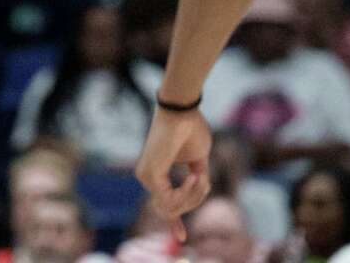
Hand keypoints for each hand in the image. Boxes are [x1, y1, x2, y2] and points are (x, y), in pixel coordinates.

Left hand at [135, 109, 211, 241]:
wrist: (184, 111)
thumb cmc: (190, 130)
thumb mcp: (197, 161)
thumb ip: (196, 180)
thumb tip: (200, 191)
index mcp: (155, 173)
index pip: (162, 204)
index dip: (174, 222)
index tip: (182, 238)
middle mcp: (146, 176)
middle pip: (172, 209)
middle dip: (194, 200)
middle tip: (204, 180)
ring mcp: (146, 176)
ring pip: (173, 207)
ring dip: (193, 196)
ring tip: (199, 175)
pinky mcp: (150, 175)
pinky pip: (170, 200)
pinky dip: (187, 192)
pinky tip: (194, 176)